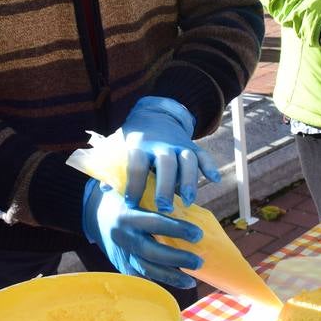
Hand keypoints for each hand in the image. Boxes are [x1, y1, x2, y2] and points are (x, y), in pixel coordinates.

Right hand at [81, 179, 203, 289]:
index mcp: (128, 216)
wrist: (95, 215)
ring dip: (171, 277)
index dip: (177, 229)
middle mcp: (123, 237)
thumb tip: (187, 194)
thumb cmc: (125, 198)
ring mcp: (121, 254)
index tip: (198, 234)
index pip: (155, 223)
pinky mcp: (121, 266)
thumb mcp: (136, 192)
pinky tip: (178, 283)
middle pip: (151, 252)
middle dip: (176, 259)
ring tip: (192, 281)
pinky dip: (160, 281)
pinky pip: (141, 276)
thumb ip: (156, 194)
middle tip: (199, 262)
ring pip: (146, 270)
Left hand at [122, 96, 219, 211]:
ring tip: (188, 201)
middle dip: (165, 185)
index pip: (136, 165)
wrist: (154, 113)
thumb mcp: (121, 149)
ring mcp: (179, 144)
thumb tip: (105, 190)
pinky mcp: (192, 146)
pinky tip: (215, 179)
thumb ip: (115, 169)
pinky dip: (209, 166)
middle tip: (164, 207)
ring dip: (189, 180)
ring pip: (187, 160)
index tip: (131, 203)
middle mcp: (161, 144)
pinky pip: (203, 155)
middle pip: (166, 163)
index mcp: (139, 145)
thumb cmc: (134, 141)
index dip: (133, 184)